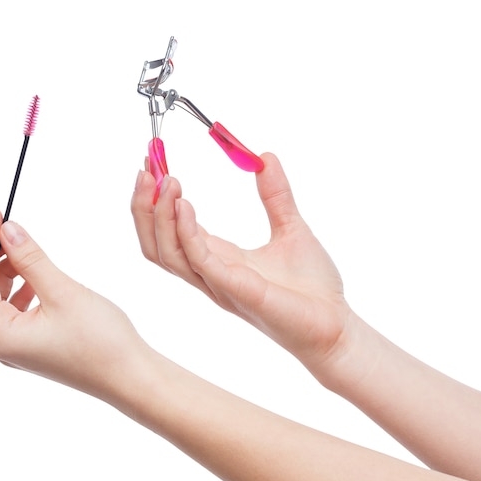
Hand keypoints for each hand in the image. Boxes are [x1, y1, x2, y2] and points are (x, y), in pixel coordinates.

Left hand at [0, 207, 147, 401]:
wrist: (131, 377)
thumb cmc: (101, 342)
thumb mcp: (62, 292)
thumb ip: (30, 259)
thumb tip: (7, 230)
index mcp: (0, 335)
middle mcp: (2, 344)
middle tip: (8, 224)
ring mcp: (19, 348)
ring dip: (6, 270)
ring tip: (23, 246)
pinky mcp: (36, 346)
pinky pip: (16, 310)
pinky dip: (21, 286)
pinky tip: (36, 276)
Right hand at [131, 153, 353, 374]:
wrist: (336, 324)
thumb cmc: (313, 287)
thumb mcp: (291, 227)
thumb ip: (275, 194)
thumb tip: (264, 156)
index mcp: (219, 258)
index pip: (172, 229)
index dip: (156, 198)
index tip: (152, 161)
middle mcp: (210, 272)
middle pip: (156, 243)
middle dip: (144, 205)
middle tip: (147, 167)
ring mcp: (218, 283)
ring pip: (166, 254)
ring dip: (159, 215)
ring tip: (166, 180)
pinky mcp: (234, 290)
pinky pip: (198, 261)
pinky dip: (186, 232)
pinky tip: (185, 204)